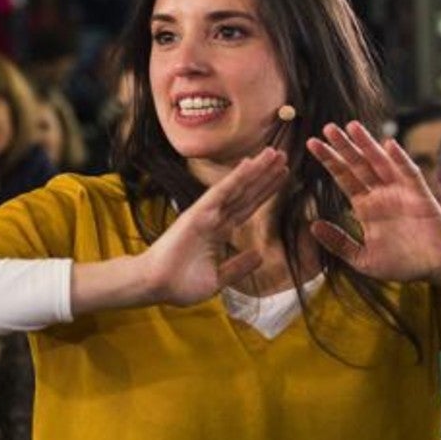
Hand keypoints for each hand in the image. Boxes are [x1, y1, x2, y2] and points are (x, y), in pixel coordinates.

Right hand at [142, 148, 288, 305]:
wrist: (156, 286)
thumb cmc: (180, 284)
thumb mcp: (218, 279)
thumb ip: (238, 266)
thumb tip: (259, 256)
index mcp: (220, 231)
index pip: (248, 206)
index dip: (265, 191)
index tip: (282, 176)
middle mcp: (215, 218)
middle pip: (246, 192)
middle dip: (265, 175)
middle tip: (284, 156)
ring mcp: (207, 213)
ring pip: (237, 187)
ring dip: (256, 170)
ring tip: (275, 153)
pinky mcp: (198, 214)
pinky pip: (220, 193)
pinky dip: (235, 178)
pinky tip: (250, 163)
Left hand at [307, 122, 440, 282]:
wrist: (438, 269)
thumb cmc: (403, 264)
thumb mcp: (363, 259)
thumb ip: (339, 243)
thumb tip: (312, 226)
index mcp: (366, 206)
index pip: (344, 178)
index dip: (329, 160)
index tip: (312, 143)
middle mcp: (381, 194)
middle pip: (359, 165)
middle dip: (344, 146)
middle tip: (327, 127)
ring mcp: (401, 192)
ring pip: (381, 162)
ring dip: (368, 144)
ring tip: (352, 126)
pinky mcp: (421, 196)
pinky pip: (409, 173)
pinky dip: (400, 159)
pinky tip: (388, 145)